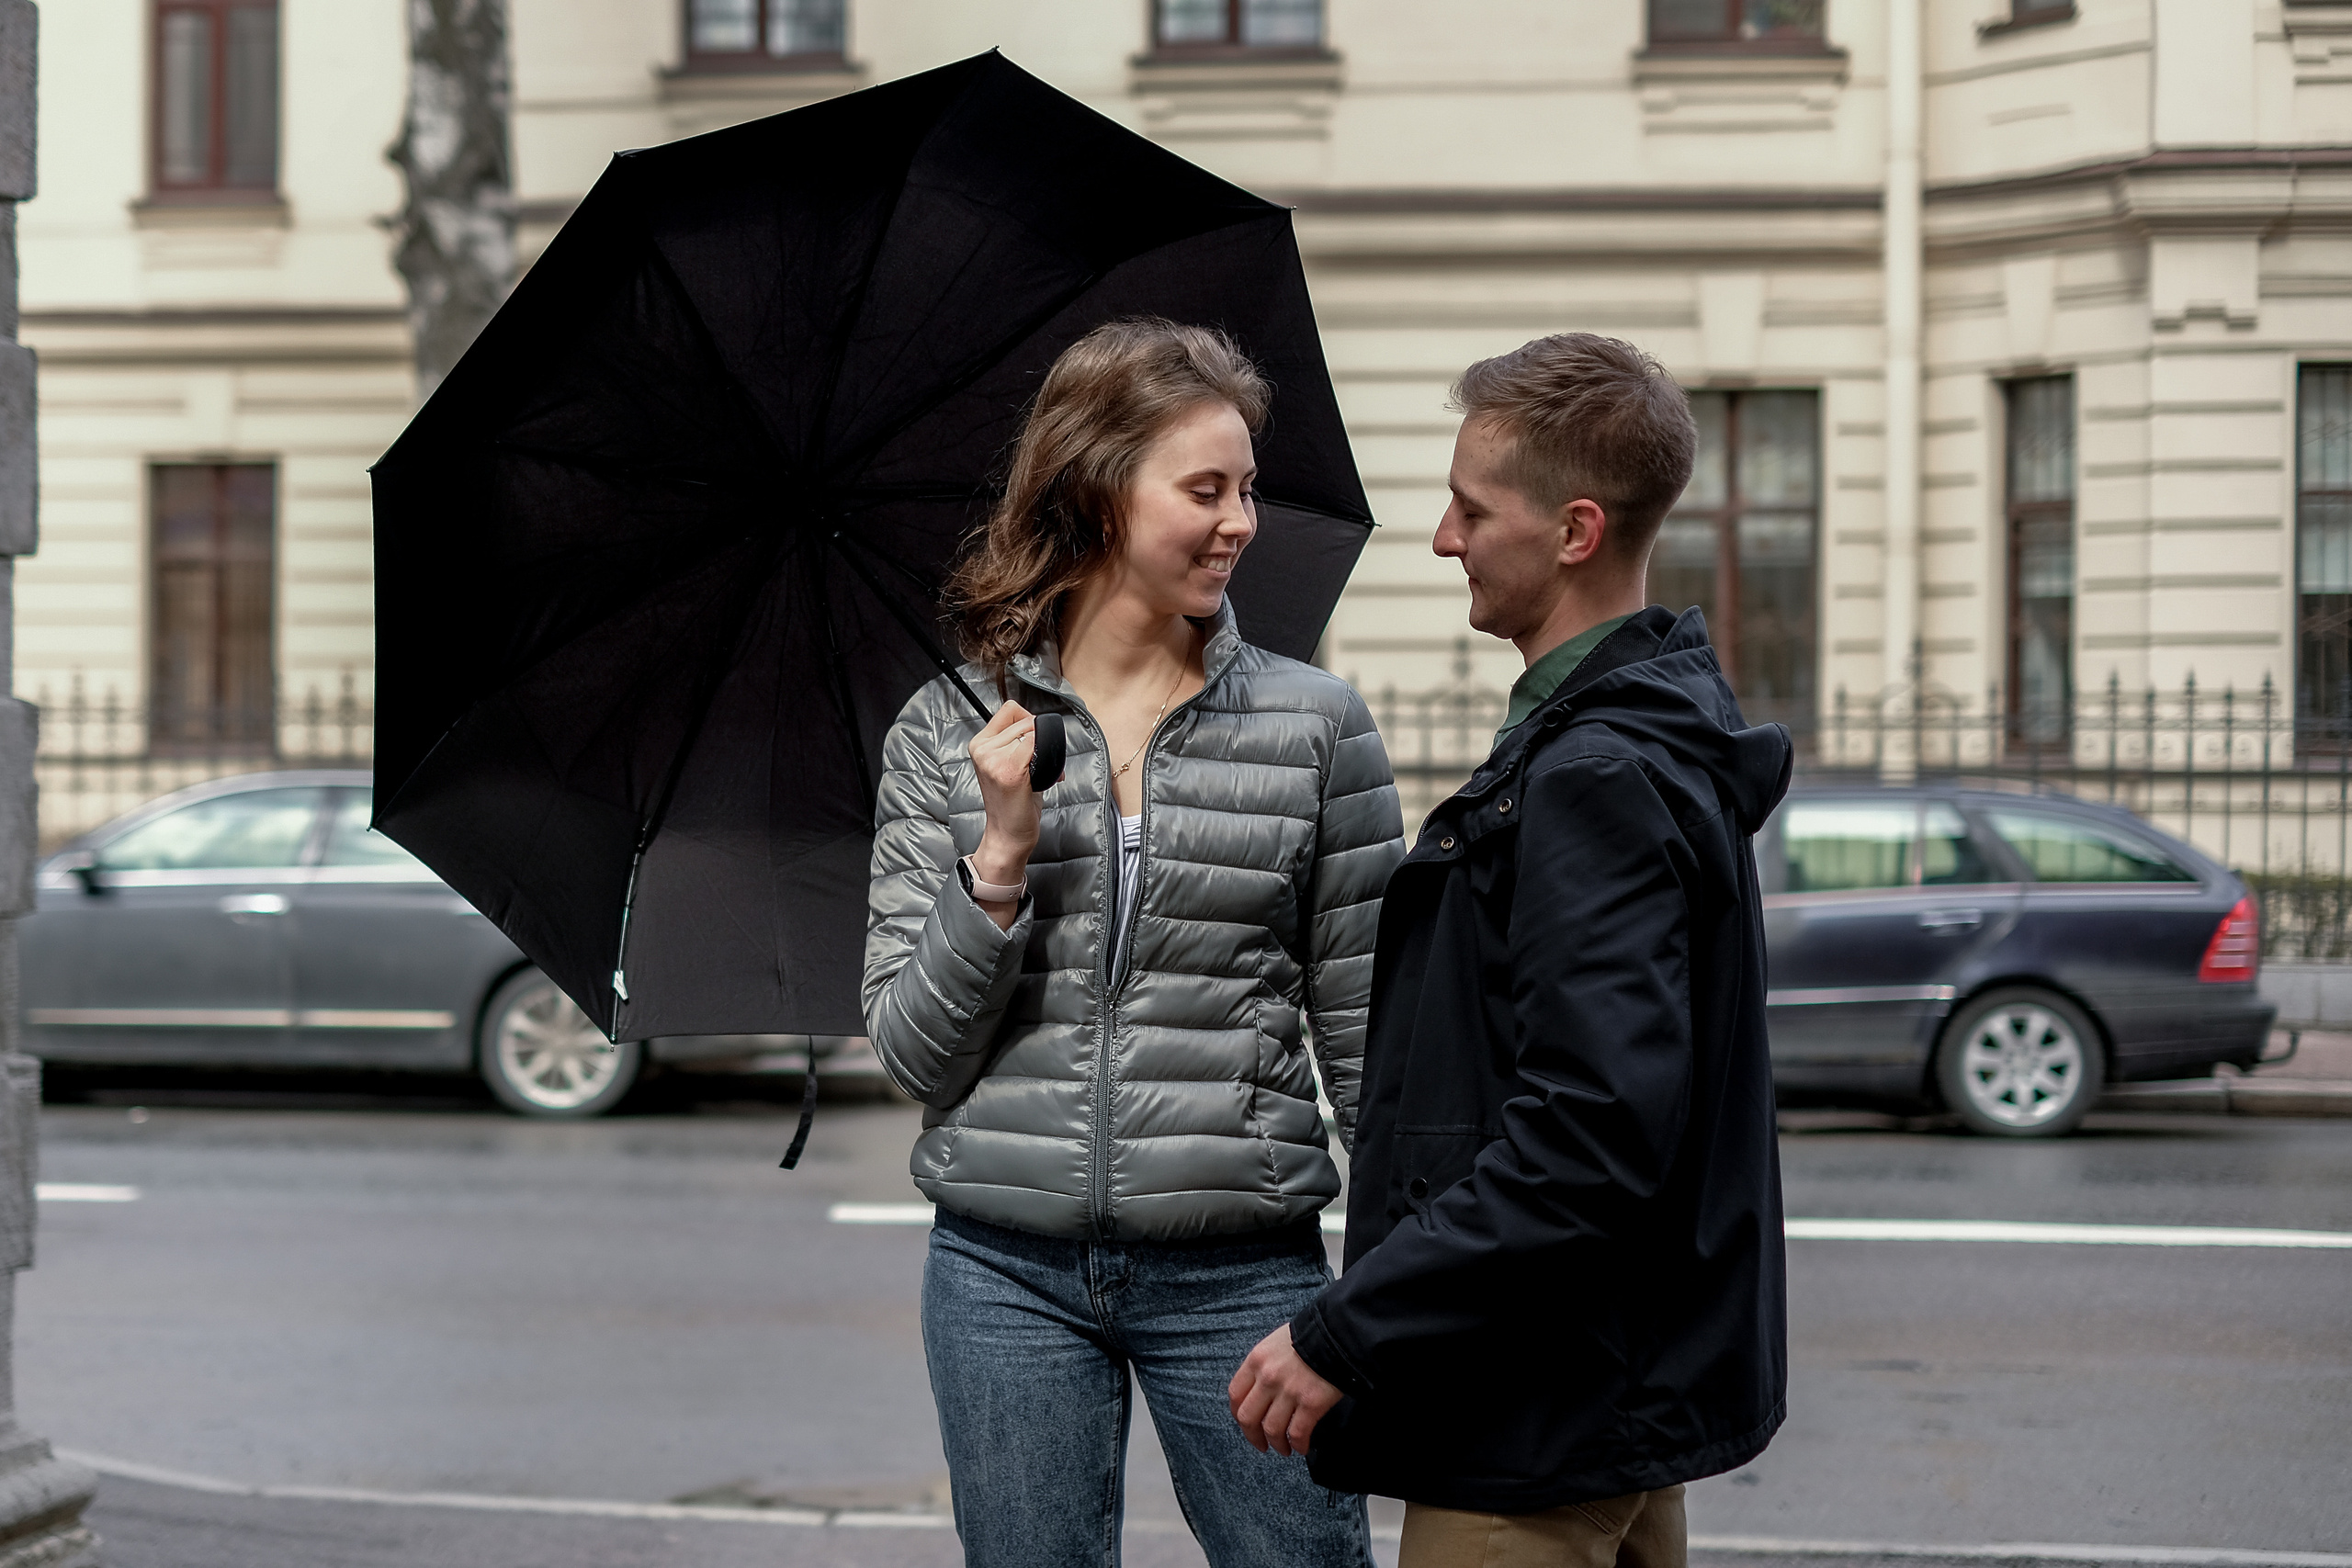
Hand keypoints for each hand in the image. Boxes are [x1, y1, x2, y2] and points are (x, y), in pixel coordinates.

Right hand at [968, 701, 1040, 899]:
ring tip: (1043, 773)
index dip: (1029, 720)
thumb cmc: (1013, 802)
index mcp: (979, 744)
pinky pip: (1037, 745)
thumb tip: (1040, 724)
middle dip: (1042, 737)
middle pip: (1025, 719)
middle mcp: (983, 750)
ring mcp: (994, 760)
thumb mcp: (1005, 764)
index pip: (1009, 709)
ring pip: (1033, 733)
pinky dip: (1048, 758)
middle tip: (1043, 762)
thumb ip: (1016, 741)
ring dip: (1047, 750)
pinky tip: (1043, 777)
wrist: (1008, 834)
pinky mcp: (1011, 772)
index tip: (1034, 740)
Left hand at [1228, 1324, 1341, 1457]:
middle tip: (1261, 1444)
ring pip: (1272, 1429)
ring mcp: (1289, 1391)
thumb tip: (1261, 1389)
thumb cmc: (1310, 1335)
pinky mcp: (1311, 1403)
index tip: (1246, 1424)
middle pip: (1249, 1417)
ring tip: (1284, 1449)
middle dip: (1253, 1437)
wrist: (1339, 1334)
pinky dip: (1298, 1445)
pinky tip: (1302, 1447)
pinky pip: (1297, 1433)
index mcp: (1257, 1360)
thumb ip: (1265, 1365)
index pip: (1235, 1394)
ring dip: (1277, 1444)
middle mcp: (1268, 1377)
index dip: (1238, 1414)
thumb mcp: (1277, 1342)